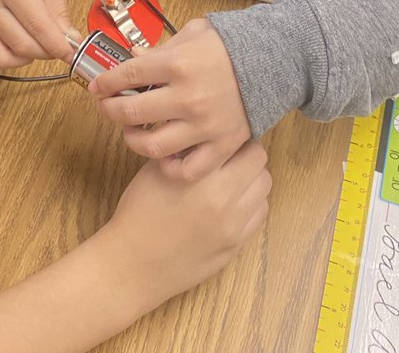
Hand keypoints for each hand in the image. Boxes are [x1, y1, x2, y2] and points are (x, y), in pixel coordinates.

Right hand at [0, 0, 79, 66]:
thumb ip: (60, 10)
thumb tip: (71, 41)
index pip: (38, 27)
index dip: (59, 45)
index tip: (71, 53)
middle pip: (21, 45)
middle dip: (46, 52)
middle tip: (56, 45)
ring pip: (0, 57)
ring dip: (23, 59)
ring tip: (34, 44)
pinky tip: (10, 46)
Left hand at [90, 17, 251, 180]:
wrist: (274, 62)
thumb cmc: (230, 46)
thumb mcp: (193, 34)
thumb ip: (161, 47)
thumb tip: (132, 57)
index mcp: (178, 64)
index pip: (127, 75)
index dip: (105, 82)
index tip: (97, 86)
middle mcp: (187, 97)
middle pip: (131, 112)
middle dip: (109, 109)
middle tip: (106, 107)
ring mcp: (204, 125)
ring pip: (152, 146)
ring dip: (132, 140)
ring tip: (130, 131)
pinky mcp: (220, 146)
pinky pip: (187, 169)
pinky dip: (169, 167)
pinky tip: (162, 155)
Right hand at [104, 142, 270, 300]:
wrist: (134, 264)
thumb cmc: (138, 214)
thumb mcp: (156, 170)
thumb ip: (185, 150)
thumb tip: (205, 134)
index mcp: (201, 176)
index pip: (240, 140)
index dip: (231, 134)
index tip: (222, 137)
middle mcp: (223, 200)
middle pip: (259, 161)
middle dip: (246, 153)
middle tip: (229, 156)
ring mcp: (233, 226)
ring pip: (264, 187)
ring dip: (251, 177)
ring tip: (231, 179)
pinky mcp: (236, 245)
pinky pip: (259, 214)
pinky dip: (251, 203)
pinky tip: (231, 203)